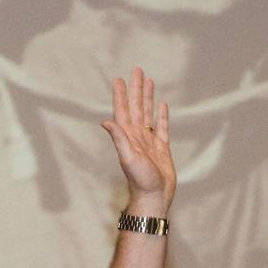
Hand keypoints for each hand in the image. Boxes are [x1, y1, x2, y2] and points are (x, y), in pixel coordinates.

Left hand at [101, 67, 175, 210]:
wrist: (154, 196)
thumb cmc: (140, 180)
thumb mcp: (128, 157)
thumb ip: (119, 138)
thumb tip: (106, 122)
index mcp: (128, 136)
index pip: (123, 110)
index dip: (120, 95)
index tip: (119, 79)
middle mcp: (137, 136)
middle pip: (137, 106)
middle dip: (136, 89)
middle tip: (137, 70)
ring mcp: (149, 141)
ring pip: (148, 113)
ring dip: (148, 97)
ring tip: (149, 81)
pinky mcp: (162, 148)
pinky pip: (162, 127)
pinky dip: (162, 115)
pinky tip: (162, 105)